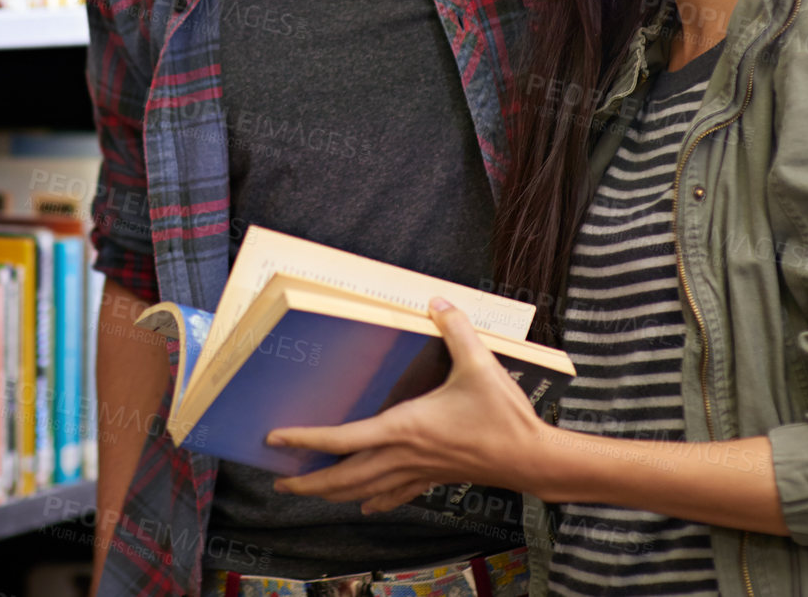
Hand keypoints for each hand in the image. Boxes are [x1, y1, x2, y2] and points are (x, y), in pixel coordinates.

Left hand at [266, 297, 548, 513]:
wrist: (532, 459)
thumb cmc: (504, 416)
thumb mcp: (481, 364)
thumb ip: (456, 329)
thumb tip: (436, 301)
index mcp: (404, 428)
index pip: (343, 438)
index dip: (306, 439)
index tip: (276, 437)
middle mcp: (403, 455)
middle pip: (344, 476)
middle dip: (308, 482)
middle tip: (279, 482)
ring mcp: (417, 471)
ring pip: (364, 490)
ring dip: (333, 493)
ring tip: (308, 491)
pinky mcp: (434, 479)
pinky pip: (395, 494)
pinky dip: (374, 500)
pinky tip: (366, 505)